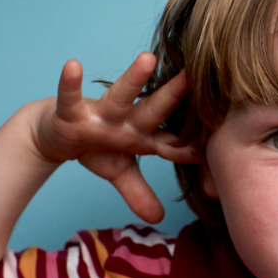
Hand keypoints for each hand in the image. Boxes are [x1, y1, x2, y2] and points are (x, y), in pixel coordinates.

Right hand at [32, 53, 198, 222]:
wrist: (55, 132)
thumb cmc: (95, 146)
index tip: (222, 141)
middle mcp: (125, 121)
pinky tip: (72, 66)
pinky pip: (70, 98)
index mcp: (141, 135)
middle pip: (155, 110)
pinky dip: (70, 84)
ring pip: (120, 96)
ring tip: (149, 58)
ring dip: (134, 79)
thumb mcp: (118, 172)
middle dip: (176, 95)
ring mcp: (99, 115)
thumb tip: (158, 218)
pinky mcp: (70, 112)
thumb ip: (139, 193)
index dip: (194, 146)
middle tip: (199, 76)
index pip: (173, 142)